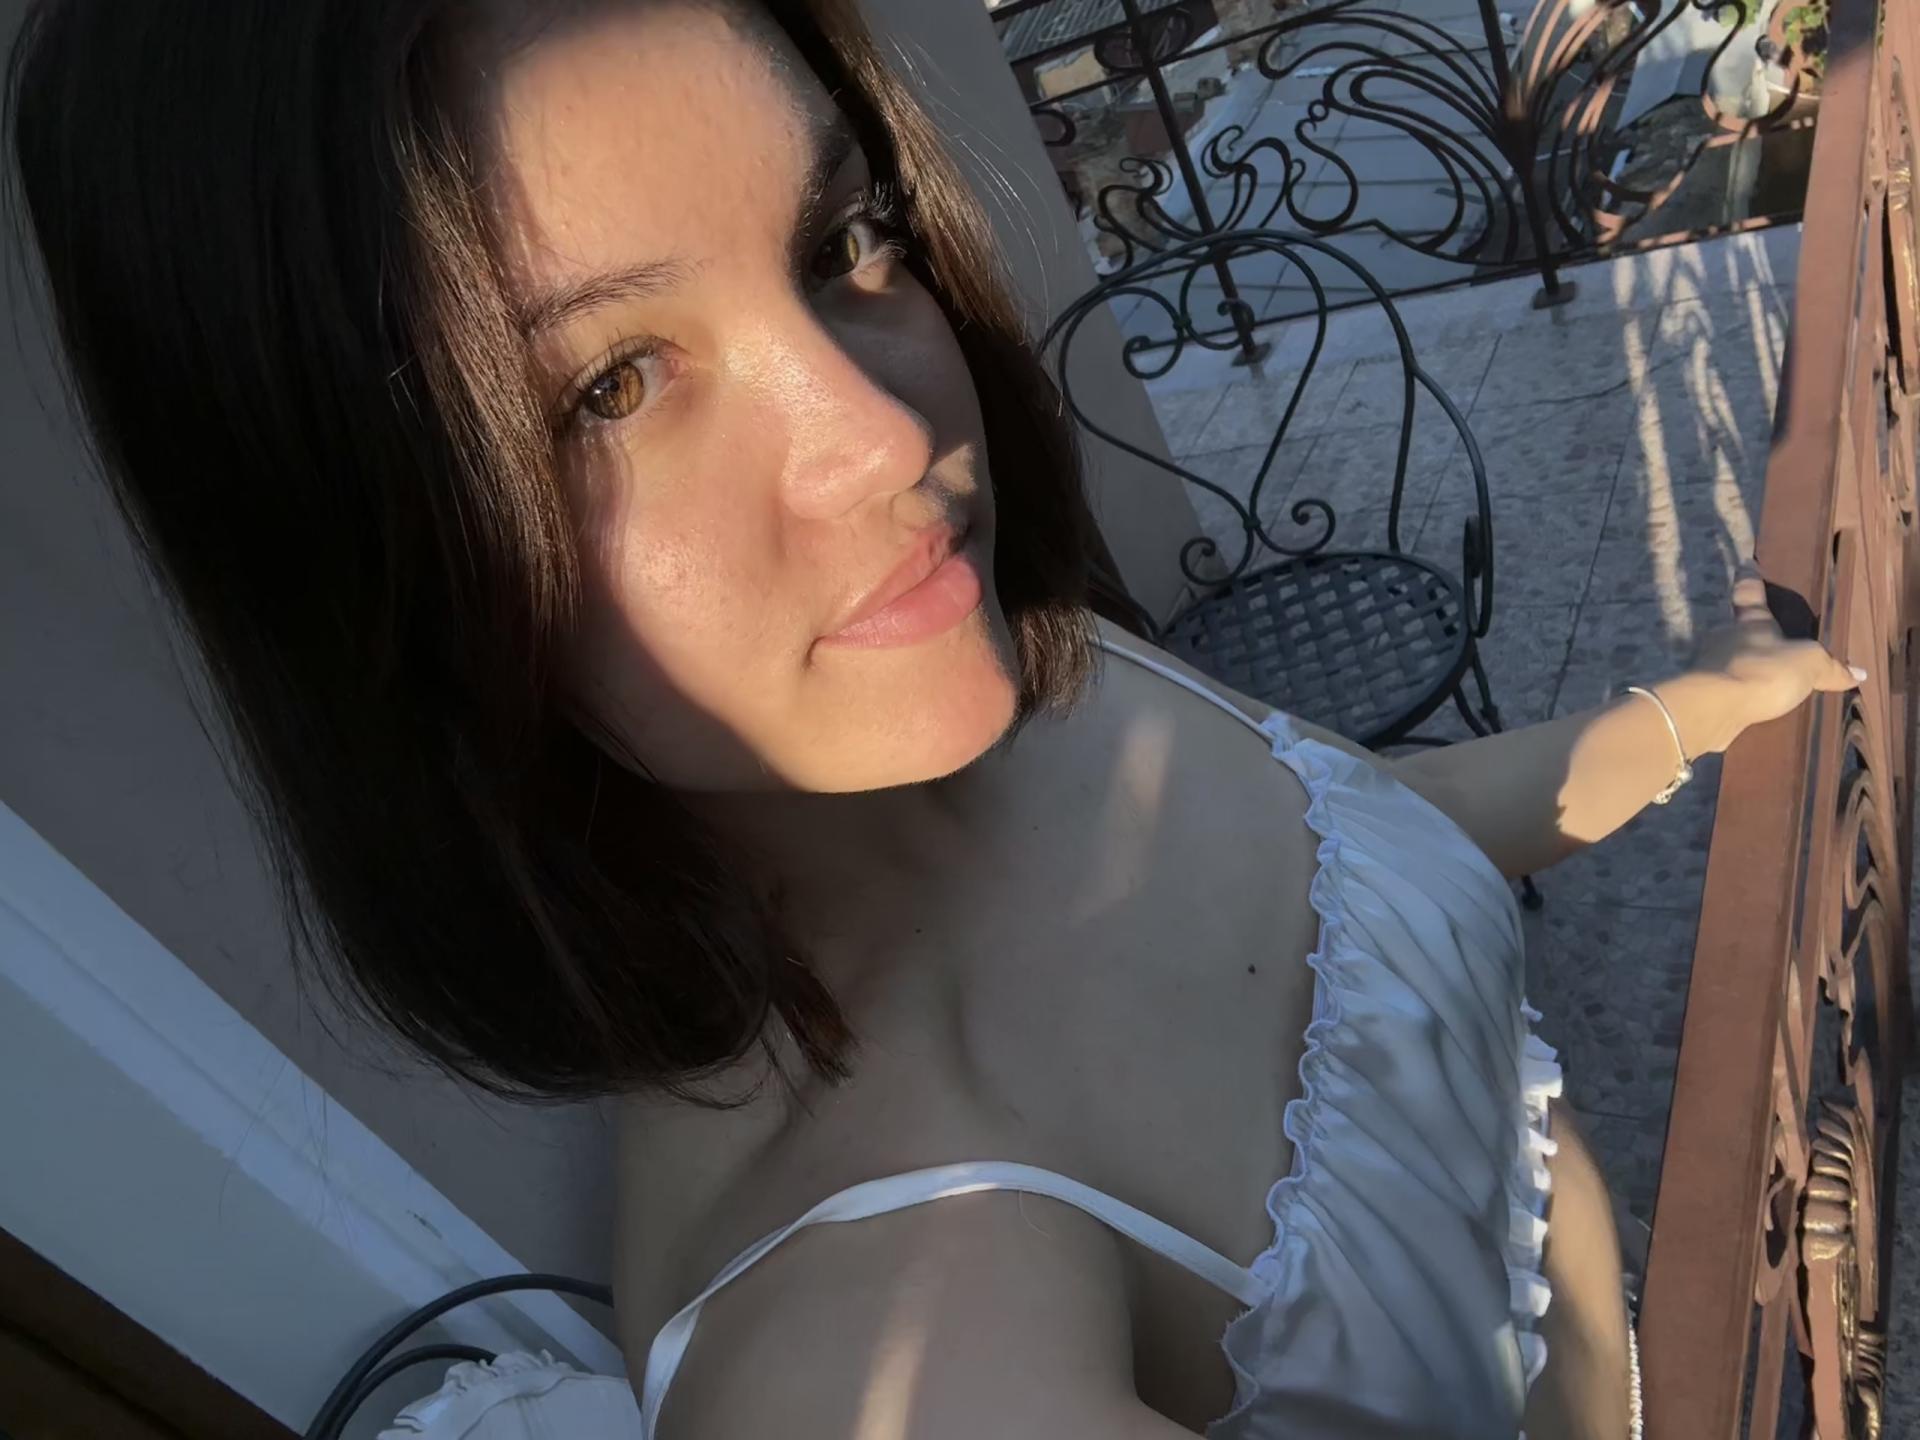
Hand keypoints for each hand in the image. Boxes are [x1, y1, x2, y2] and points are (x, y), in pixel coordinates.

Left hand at [1689, 565, 1862, 748]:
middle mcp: (1723, 637)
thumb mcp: (1808, 664)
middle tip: (1769, 645)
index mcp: (1750, 621)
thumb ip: (1830, 668)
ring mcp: (1707, 666)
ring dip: (1744, 670)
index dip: (1749, 578)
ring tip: (1766, 683)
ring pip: (1729, 662)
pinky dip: (1737, 696)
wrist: (1714, 708)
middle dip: (1750, 638)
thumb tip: (1859, 673)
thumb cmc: (1762, 671)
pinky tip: (1751, 707)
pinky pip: (1724, 691)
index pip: (1749, 592)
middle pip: (1737, 632)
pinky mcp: (1700, 695)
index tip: (1745, 564)